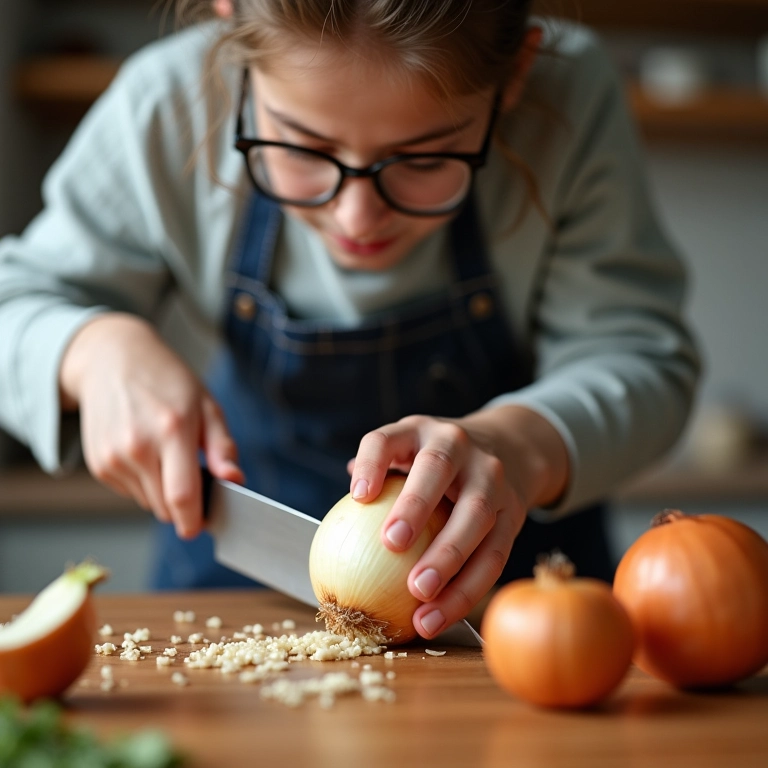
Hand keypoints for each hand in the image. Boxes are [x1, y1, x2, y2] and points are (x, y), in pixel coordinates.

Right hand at [59, 313, 243, 537]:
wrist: (112, 360)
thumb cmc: (168, 382)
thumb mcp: (207, 406)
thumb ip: (223, 448)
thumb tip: (235, 481)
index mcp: (171, 430)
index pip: (182, 496)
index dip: (195, 521)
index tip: (204, 526)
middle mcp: (137, 447)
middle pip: (165, 507)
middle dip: (185, 505)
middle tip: (194, 476)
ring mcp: (113, 457)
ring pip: (148, 503)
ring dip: (163, 493)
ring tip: (166, 455)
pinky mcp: (98, 464)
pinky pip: (130, 493)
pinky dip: (144, 483)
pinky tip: (145, 452)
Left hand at [348, 405, 568, 638]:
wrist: (508, 448)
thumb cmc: (436, 464)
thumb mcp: (407, 454)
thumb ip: (376, 482)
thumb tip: (342, 518)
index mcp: (418, 432)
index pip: (387, 439)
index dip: (372, 463)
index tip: (358, 496)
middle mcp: (457, 444)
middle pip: (437, 468)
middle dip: (415, 505)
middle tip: (392, 544)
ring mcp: (491, 475)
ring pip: (475, 513)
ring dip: (448, 557)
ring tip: (420, 595)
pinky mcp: (513, 511)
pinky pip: (495, 553)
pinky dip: (467, 588)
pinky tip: (438, 615)